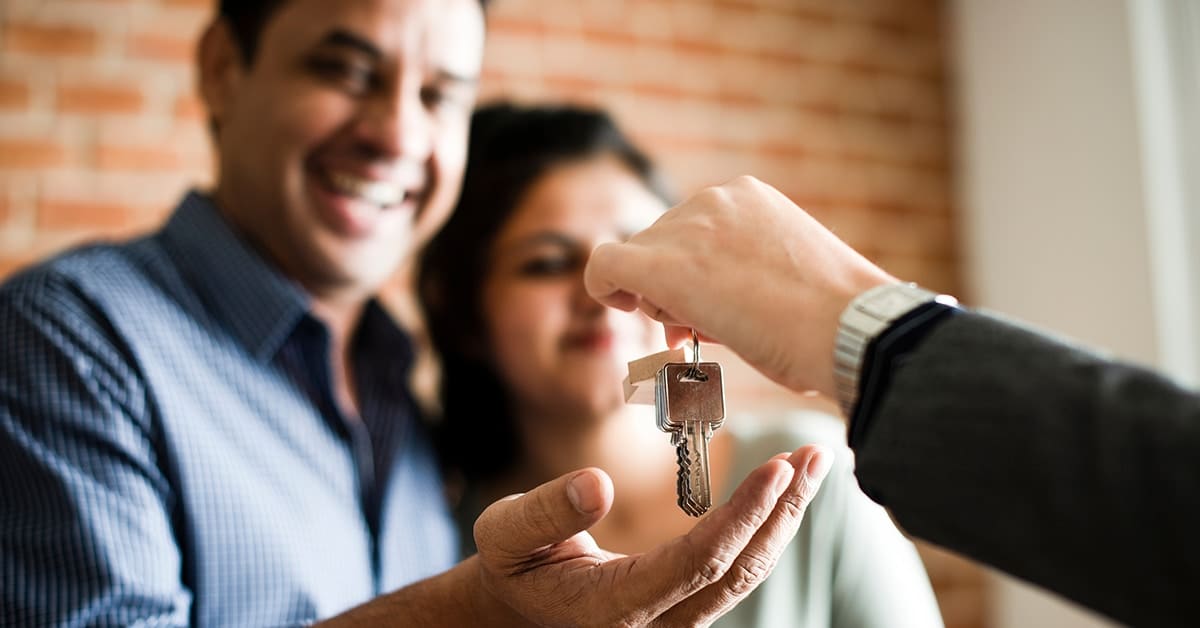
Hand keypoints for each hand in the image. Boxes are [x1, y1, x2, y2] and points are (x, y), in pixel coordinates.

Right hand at [473, 446, 832, 626]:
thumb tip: (595, 483)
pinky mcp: (684, 610)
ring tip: (811, 466)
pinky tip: (780, 494)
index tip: (776, 470)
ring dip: (782, 519)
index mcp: (613, 607)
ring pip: (744, 576)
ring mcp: (674, 623)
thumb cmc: (512, 567)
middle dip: (781, 513)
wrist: (515, 613)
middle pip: (737, 572)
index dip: (741, 517)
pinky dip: (763, 529)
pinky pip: (734, 573)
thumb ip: (546, 512)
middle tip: (815, 456)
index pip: (697, 563)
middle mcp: (654, 626)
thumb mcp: (506, 534)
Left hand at [584, 176, 894, 397]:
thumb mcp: (787, 279)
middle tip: (695, 330)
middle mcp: (714, 201)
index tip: (709, 306)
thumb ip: (738, 279)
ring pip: (639, 259)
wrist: (848, 329)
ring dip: (655, 298)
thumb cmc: (831, 321)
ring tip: (700, 329)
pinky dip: (604, 285)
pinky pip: (606, 265)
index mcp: (748, 198)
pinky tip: (621, 305)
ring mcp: (687, 229)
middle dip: (670, 288)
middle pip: (661, 243)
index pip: (693, 232)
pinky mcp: (661, 264)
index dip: (691, 271)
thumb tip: (696, 310)